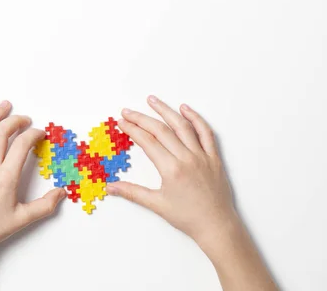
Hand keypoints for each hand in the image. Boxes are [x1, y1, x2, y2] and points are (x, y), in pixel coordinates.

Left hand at [0, 101, 65, 290]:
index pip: (21, 145)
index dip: (33, 134)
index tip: (40, 133)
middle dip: (15, 121)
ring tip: (4, 106)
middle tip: (25, 118)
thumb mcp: (22, 219)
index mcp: (5, 178)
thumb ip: (45, 205)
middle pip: (1, 133)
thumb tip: (62, 192)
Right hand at [107, 95, 236, 252]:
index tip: (122, 122)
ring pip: (182, 126)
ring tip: (152, 100)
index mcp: (171, 169)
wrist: (216, 225)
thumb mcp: (156, 205)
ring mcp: (202, 155)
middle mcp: (187, 158)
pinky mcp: (214, 157)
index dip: (132, 129)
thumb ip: (132, 192)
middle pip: (161, 130)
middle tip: (128, 111)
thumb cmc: (187, 217)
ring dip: (166, 110)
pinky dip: (196, 118)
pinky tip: (185, 109)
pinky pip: (205, 132)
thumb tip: (110, 187)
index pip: (147, 142)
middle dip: (142, 118)